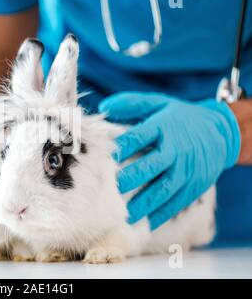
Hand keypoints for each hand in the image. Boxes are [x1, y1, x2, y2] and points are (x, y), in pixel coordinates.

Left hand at [98, 92, 239, 228]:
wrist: (221, 132)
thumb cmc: (180, 117)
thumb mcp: (159, 103)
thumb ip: (131, 104)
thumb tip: (104, 106)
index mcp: (164, 128)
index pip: (139, 137)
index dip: (122, 147)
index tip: (106, 157)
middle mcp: (176, 150)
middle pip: (150, 166)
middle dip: (131, 178)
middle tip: (111, 188)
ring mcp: (186, 170)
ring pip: (163, 190)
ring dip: (143, 204)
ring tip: (125, 214)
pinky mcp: (193, 186)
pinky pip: (176, 203)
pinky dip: (161, 214)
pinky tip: (145, 222)